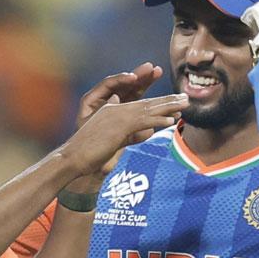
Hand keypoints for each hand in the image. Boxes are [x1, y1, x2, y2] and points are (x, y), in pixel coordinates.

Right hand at [62, 93, 186, 178]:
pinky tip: (170, 121)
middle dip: (168, 100)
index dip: (159, 103)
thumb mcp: (113, 141)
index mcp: (113, 110)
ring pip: (147, 109)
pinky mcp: (118, 126)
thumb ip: (129, 134)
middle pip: (147, 103)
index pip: (140, 104)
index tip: (175, 104)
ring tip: (184, 105)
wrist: (72, 159)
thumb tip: (147, 132)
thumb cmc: (90, 154)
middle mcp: (115, 109)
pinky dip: (157, 120)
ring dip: (168, 106)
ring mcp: (116, 116)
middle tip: (186, 98)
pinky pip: (142, 121)